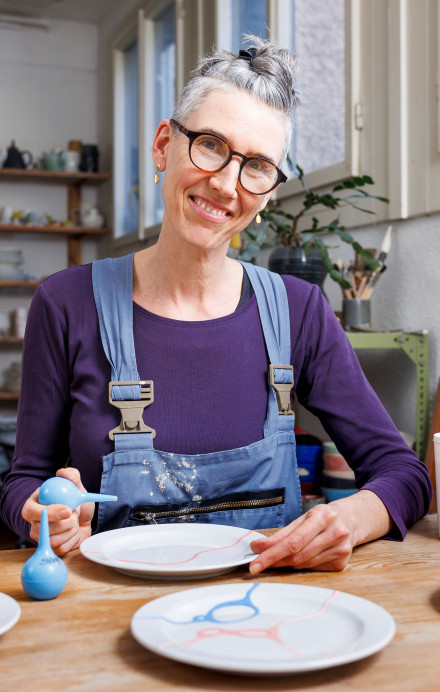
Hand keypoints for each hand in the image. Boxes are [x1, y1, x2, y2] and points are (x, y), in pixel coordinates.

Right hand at [22, 467, 93, 555]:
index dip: (49, 512)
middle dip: (65, 523)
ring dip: (71, 530)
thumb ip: (71, 475)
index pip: (31, 512)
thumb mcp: (74, 484)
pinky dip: (74, 539)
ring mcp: (42, 538)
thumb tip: (63, 473)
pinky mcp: (52, 549)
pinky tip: (75, 531)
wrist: (83, 516)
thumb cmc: (74, 499)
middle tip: (75, 514)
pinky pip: (62, 549)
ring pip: (53, 541)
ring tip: (75, 521)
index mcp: (33, 506)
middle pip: (42, 530)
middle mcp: (34, 524)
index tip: (68, 509)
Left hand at [248, 490, 392, 573]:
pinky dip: (300, 565)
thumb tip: (259, 546)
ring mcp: (341, 550)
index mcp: (323, 516)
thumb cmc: (322, 517)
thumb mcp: (303, 518)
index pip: (293, 541)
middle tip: (257, 564)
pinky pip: (313, 568)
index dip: (272, 553)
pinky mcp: (342, 563)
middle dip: (274, 561)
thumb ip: (282, 533)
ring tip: (274, 560)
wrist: (351, 520)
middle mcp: (335, 533)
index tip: (255, 562)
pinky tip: (297, 559)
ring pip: (304, 564)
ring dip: (285, 564)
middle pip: (298, 555)